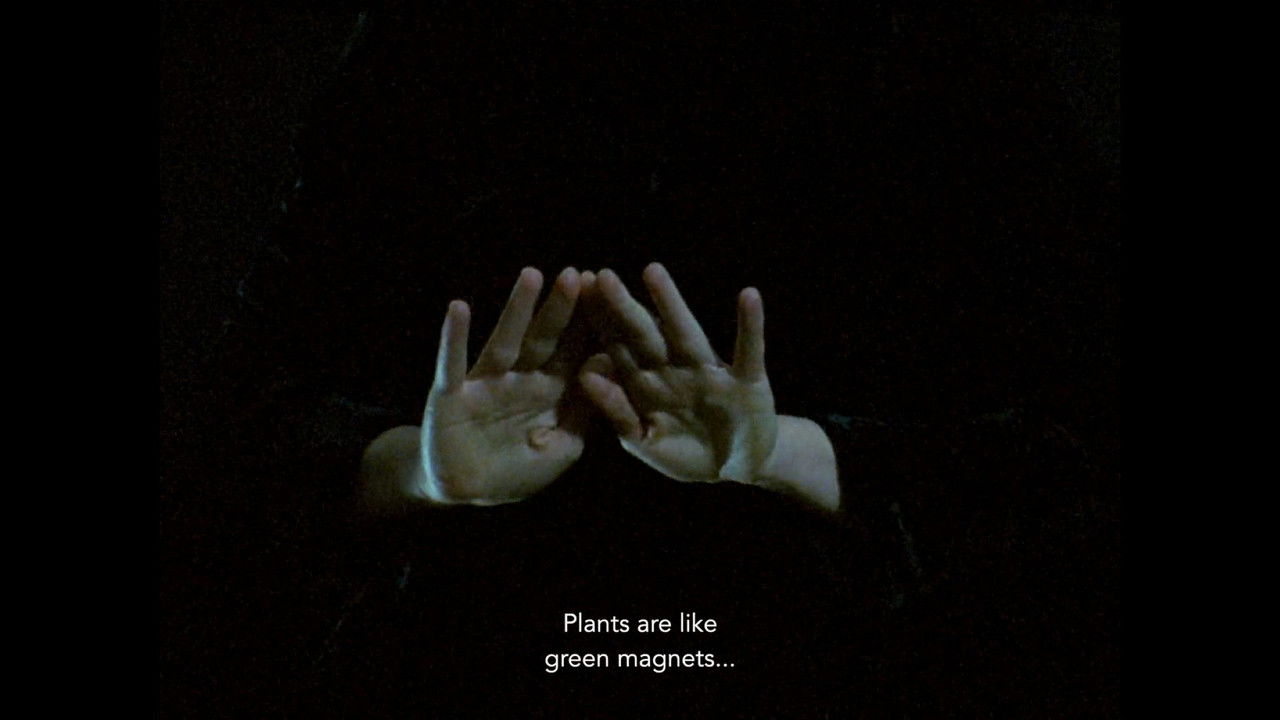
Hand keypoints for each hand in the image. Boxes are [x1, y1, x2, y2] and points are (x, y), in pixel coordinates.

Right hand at [418, 267, 590, 504]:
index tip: (608, 293)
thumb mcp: (563, 448)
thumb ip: (585, 413)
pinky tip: (459, 308)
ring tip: (532, 275)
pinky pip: (453, 363)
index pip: (574, 351)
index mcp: (551, 391)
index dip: (590, 325)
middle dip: (561, 308)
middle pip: (544, 338)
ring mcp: (486, 383)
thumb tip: (606, 366)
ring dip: (517, 309)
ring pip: (505, 340)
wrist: (467, 494)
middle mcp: (520, 379)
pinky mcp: (452, 395)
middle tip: (576, 274)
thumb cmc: (518, 470)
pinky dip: (454, 337)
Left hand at [578, 263, 778, 484]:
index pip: (617, 346)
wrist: (737, 471)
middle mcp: (675, 370)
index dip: (597, 320)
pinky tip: (749, 296)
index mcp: (646, 384)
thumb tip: (586, 374)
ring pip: (687, 334)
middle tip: (601, 275)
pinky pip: (749, 351)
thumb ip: (617, 411)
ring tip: (652, 271)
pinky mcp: (748, 382)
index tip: (575, 292)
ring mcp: (710, 375)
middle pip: (644, 334)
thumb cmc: (684, 452)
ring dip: (671, 304)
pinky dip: (750, 325)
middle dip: (623, 306)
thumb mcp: (644, 440)